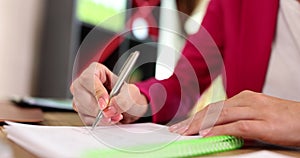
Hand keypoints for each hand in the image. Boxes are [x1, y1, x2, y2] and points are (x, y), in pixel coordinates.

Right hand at [70, 62, 148, 125]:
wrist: (128, 107)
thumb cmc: (127, 95)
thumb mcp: (131, 93)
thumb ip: (123, 99)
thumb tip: (111, 107)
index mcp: (96, 70)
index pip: (89, 78)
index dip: (97, 92)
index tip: (106, 103)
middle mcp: (84, 82)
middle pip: (82, 95)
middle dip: (99, 109)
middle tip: (112, 114)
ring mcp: (80, 96)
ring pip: (82, 108)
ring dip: (100, 117)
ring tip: (114, 116)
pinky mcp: (81, 110)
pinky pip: (85, 119)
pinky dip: (98, 122)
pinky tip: (108, 119)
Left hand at [169, 90, 299, 146]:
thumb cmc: (284, 120)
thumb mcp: (256, 118)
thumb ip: (237, 122)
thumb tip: (218, 131)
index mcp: (244, 98)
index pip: (213, 107)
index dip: (195, 116)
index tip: (182, 125)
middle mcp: (246, 100)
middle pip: (212, 110)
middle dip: (192, 121)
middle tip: (177, 130)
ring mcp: (254, 110)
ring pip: (220, 115)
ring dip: (199, 125)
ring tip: (185, 133)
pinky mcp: (262, 122)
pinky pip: (235, 125)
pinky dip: (218, 130)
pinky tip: (206, 135)